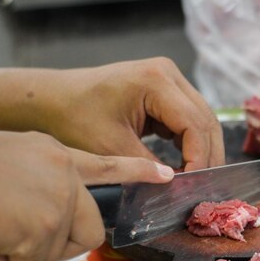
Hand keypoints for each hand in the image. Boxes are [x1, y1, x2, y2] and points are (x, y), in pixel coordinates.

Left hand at [0, 58, 224, 170]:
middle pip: (205, 119)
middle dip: (208, 155)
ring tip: (197, 178)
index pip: (194, 124)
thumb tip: (179, 186)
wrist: (51, 99)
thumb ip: (149, 166)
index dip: (199, 157)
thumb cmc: (74, 118)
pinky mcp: (166, 90)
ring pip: (202, 119)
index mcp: (156, 80)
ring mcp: (169, 79)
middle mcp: (169, 74)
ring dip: (202, 149)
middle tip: (204, 186)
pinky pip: (189, 119)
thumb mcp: (112, 147)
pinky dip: (191, 142)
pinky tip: (186, 164)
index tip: (193, 185)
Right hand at [0, 131, 174, 260]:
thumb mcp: (9, 159)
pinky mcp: (44, 225)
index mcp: (53, 153)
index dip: (137, 173)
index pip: (107, 164)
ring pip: (57, 249)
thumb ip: (39, 179)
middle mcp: (62, 173)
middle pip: (89, 229)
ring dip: (23, 253)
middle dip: (61, 244)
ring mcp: (57, 198)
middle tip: (22, 239)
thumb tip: (50, 213)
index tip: (165, 175)